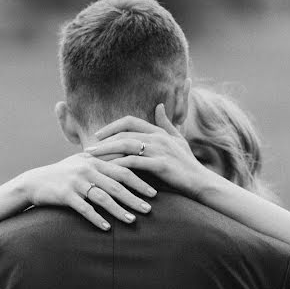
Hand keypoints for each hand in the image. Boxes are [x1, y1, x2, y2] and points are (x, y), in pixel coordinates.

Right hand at [16, 153, 156, 229]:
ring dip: (119, 210)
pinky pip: (84, 208)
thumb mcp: (82, 162)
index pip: (123, 169)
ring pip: (103, 197)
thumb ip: (103, 162)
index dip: (140, 181)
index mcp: (95, 160)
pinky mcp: (65, 195)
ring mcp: (76, 182)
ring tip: (132, 220)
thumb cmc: (63, 174)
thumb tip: (128, 166)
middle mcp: (87, 169)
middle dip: (135, 197)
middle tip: (149, 208)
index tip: (154, 192)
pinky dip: (96, 218)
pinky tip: (106, 228)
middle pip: (116, 184)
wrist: (35, 182)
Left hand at [84, 104, 214, 197]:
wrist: (202, 182)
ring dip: (106, 151)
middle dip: (103, 140)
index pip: (130, 121)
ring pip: (126, 145)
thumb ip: (166, 123)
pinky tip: (107, 170)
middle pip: (124, 133)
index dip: (111, 127)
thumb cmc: (188, 163)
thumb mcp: (178, 140)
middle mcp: (158, 137)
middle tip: (87, 149)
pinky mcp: (161, 165)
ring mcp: (160, 150)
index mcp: (159, 131)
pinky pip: (135, 162)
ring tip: (92, 158)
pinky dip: (118, 165)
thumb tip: (158, 106)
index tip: (97, 135)